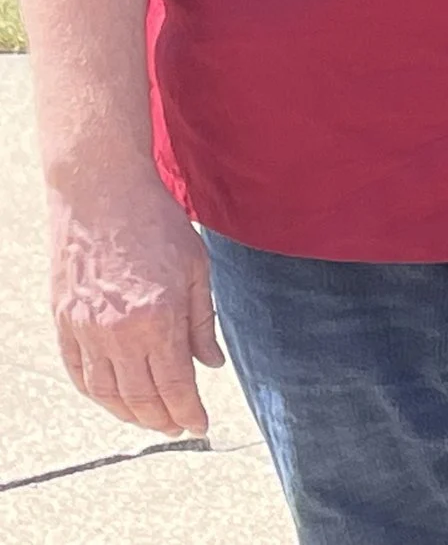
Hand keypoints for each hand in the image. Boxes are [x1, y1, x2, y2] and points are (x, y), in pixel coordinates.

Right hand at [49, 167, 223, 435]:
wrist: (101, 194)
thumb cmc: (156, 224)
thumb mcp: (196, 269)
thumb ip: (203, 321)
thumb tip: (212, 364)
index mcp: (157, 318)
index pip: (175, 384)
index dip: (189, 411)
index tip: (201, 425)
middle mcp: (117, 332)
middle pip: (139, 397)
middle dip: (162, 419)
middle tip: (179, 426)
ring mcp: (84, 329)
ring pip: (105, 392)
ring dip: (129, 413)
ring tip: (151, 418)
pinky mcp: (63, 321)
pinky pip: (77, 372)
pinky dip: (96, 393)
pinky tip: (113, 398)